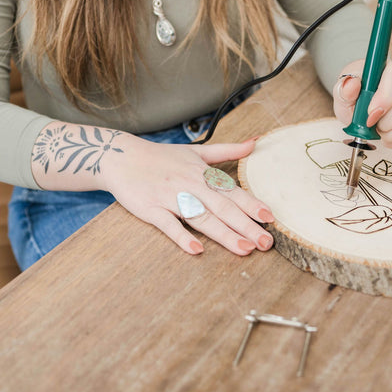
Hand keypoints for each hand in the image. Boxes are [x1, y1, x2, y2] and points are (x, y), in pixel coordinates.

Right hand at [104, 135, 273, 256]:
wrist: (121, 156)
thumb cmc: (162, 157)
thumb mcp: (196, 151)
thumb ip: (228, 150)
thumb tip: (257, 141)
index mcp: (201, 172)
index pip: (230, 190)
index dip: (250, 204)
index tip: (270, 218)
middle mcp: (189, 183)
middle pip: (221, 206)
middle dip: (244, 225)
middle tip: (266, 243)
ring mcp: (169, 196)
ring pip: (200, 217)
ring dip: (223, 234)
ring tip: (244, 249)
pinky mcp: (151, 209)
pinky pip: (168, 225)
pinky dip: (182, 237)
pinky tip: (197, 250)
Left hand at [333, 59, 391, 147]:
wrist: (361, 104)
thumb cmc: (355, 95)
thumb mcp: (342, 92)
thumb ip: (345, 89)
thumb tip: (351, 84)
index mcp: (389, 68)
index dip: (384, 98)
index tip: (370, 115)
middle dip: (384, 121)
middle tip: (371, 123)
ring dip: (391, 132)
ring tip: (378, 129)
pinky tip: (387, 134)